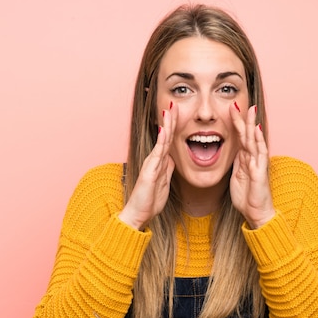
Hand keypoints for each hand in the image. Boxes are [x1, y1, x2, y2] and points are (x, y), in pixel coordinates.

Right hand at [118, 107, 175, 229]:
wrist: (139, 214)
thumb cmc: (150, 200)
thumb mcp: (164, 182)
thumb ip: (167, 169)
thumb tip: (173, 158)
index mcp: (160, 161)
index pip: (169, 140)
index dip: (174, 126)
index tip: (179, 111)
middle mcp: (155, 159)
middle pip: (165, 136)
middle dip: (170, 119)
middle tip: (175, 103)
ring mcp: (151, 164)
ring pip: (161, 141)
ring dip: (166, 125)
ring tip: (170, 110)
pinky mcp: (149, 172)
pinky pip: (157, 154)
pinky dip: (161, 142)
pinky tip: (164, 131)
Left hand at [230, 103, 274, 228]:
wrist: (257, 214)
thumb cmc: (248, 198)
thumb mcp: (237, 177)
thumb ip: (237, 164)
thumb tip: (234, 153)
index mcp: (246, 160)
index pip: (241, 138)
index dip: (236, 124)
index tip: (230, 110)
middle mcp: (253, 159)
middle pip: (248, 135)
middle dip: (244, 119)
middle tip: (240, 103)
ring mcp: (258, 165)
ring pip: (255, 141)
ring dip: (252, 125)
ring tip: (250, 111)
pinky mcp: (260, 172)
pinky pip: (259, 154)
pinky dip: (258, 142)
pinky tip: (256, 131)